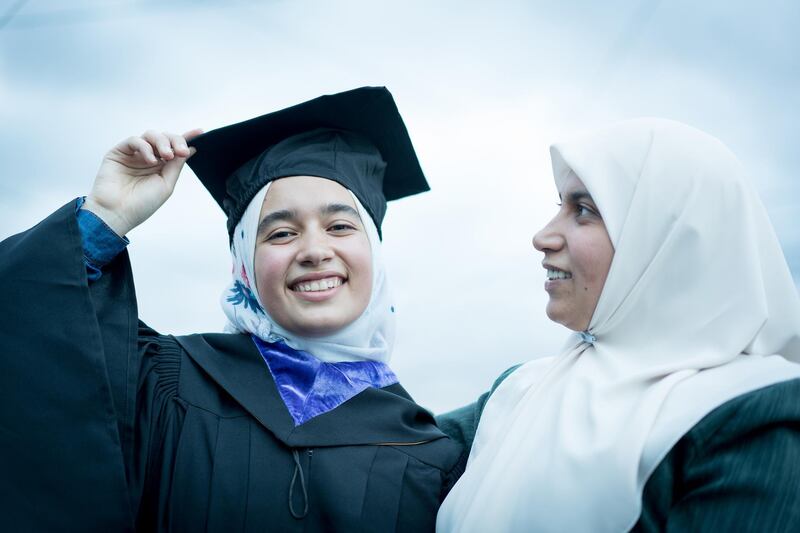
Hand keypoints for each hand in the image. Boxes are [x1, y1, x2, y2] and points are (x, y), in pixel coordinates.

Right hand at [83, 129, 202, 235]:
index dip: (186, 138)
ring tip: (166, 156)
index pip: (175, 148)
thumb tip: (190, 149)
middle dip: (175, 142)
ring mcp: (133, 155)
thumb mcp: (166, 184)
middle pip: (165, 138)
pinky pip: (134, 140)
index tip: (200, 133)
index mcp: (160, 167)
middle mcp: (148, 158)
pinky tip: (150, 160)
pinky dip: (145, 147)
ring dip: (162, 143)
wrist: (117, 213)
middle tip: (180, 152)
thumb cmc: (141, 205)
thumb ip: (176, 165)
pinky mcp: (119, 152)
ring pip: (151, 135)